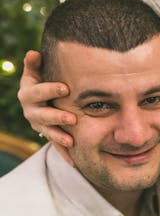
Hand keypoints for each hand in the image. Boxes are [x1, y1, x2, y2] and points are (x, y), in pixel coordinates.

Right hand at [18, 50, 75, 164]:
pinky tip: (75, 162)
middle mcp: (31, 111)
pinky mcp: (48, 135)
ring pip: (47, 132)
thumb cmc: (43, 79)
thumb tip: (34, 53)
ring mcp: (39, 125)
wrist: (41, 98)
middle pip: (41, 116)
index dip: (49, 90)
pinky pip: (55, 146)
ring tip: (72, 141)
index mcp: (28, 93)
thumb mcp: (38, 71)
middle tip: (72, 118)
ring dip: (59, 137)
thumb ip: (36, 64)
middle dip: (56, 117)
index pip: (36, 92)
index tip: (65, 88)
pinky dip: (64, 154)